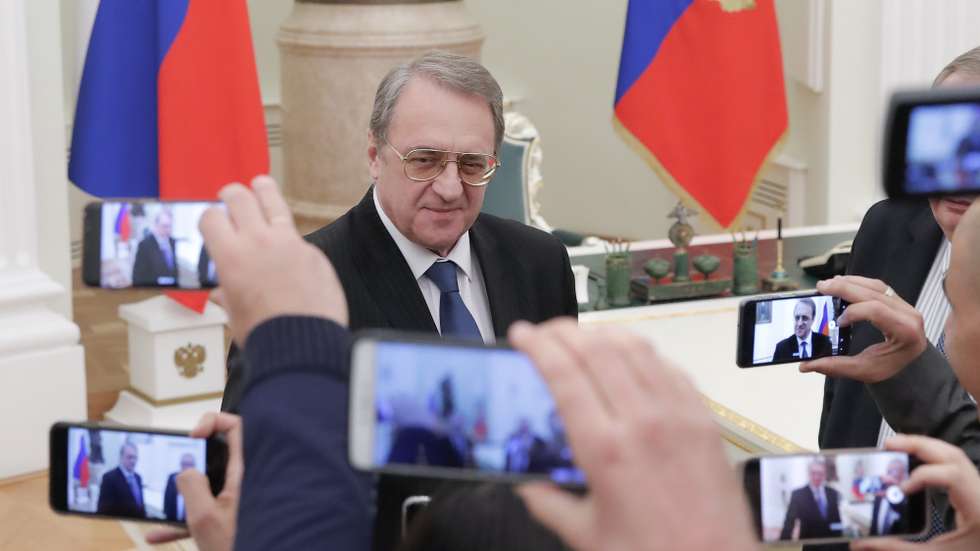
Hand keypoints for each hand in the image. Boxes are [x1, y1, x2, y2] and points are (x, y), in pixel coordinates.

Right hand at [144, 413, 243, 550]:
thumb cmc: (236, 547)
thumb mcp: (205, 516)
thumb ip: (192, 487)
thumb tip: (185, 470)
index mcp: (243, 473)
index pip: (235, 426)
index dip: (212, 421)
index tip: (193, 436)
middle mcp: (242, 481)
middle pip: (217, 453)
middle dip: (190, 458)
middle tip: (176, 470)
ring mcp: (236, 499)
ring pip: (206, 483)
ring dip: (181, 493)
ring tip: (161, 503)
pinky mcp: (229, 517)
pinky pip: (203, 510)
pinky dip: (181, 520)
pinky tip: (159, 534)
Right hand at [200, 175, 347, 345]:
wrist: (304, 344)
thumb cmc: (265, 334)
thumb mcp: (235, 314)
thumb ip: (227, 295)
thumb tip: (221, 293)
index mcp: (230, 256)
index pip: (211, 217)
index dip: (208, 217)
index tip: (212, 220)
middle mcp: (258, 241)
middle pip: (240, 198)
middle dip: (231, 194)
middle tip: (230, 195)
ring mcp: (289, 243)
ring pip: (274, 202)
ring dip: (263, 190)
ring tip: (260, 185)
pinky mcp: (314, 253)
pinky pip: (298, 238)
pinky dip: (289, 239)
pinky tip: (288, 249)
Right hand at [508, 319, 755, 550]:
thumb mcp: (586, 534)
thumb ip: (549, 503)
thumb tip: (525, 484)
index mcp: (604, 449)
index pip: (563, 374)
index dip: (537, 345)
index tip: (520, 334)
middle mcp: (641, 420)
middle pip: (596, 349)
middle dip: (563, 331)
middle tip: (544, 331)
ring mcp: (677, 414)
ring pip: (635, 348)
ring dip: (602, 333)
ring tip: (582, 335)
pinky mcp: (703, 418)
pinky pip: (669, 368)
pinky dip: (642, 352)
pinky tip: (630, 357)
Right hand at [799, 275, 926, 382]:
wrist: (911, 367)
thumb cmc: (890, 368)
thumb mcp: (864, 371)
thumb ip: (836, 366)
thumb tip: (804, 366)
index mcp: (905, 331)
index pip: (876, 310)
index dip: (853, 311)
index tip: (838, 322)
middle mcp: (909, 315)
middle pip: (874, 292)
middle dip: (845, 288)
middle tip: (821, 287)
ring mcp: (906, 306)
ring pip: (876, 286)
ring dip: (850, 282)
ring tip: (829, 283)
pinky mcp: (899, 302)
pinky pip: (879, 287)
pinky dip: (859, 283)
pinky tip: (843, 284)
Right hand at [851, 435, 979, 550]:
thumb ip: (897, 548)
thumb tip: (859, 544)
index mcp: (977, 507)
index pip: (953, 476)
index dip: (923, 476)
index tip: (899, 489)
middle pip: (952, 455)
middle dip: (919, 446)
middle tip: (887, 445)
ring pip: (954, 454)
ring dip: (924, 446)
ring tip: (895, 446)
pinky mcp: (975, 491)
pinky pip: (954, 464)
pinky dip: (931, 456)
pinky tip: (912, 459)